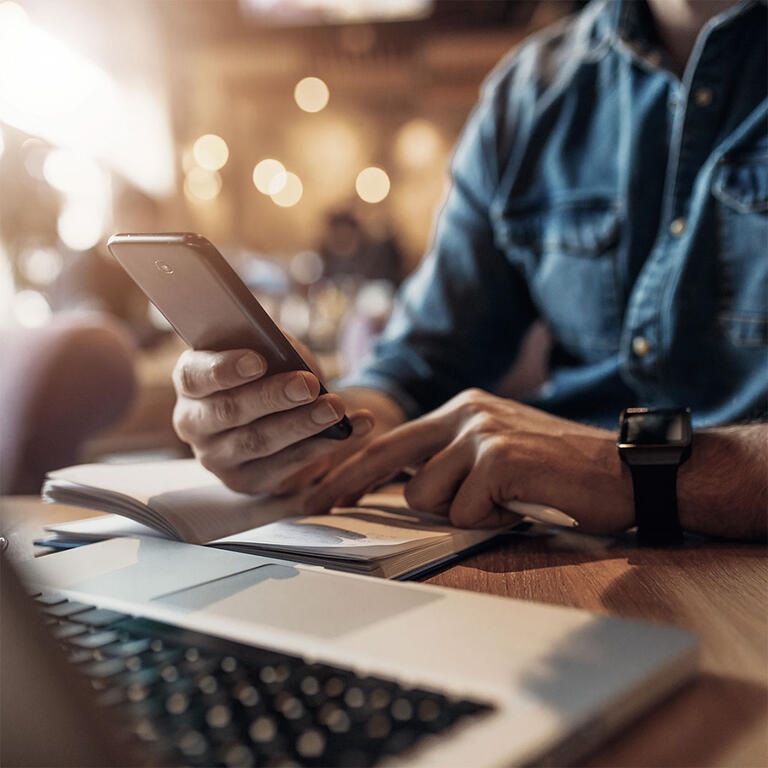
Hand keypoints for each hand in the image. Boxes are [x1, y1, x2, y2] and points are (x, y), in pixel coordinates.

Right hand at [172, 348, 373, 494]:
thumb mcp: (267, 349)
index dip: (224, 369)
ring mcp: (216, 457)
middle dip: (272, 397)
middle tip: (308, 385)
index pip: (195, 376)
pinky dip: (320, 446)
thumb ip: (270, 346)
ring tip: (335, 408)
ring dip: (301, 424)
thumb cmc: (268, 369)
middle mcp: (193, 422)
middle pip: (229, 411)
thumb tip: (288, 353)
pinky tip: (350, 430)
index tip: (259, 361)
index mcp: (190, 381)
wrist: (279, 410)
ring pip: (258, 441)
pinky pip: (284, 466)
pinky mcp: (244, 481)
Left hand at [306, 388, 633, 531]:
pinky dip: (491, 520)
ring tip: (503, 502)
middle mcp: (465, 412)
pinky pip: (465, 511)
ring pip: (427, 495)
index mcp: (461, 410)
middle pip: (386, 456)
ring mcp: (482, 432)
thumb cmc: (558, 472)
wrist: (624, 471)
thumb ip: (451, 460)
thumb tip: (403, 487)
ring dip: (462, 512)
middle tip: (312, 505)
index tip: (315, 488)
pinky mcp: (499, 458)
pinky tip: (522, 505)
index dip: (348, 466)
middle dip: (346, 485)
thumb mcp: (495, 454)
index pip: (390, 439)